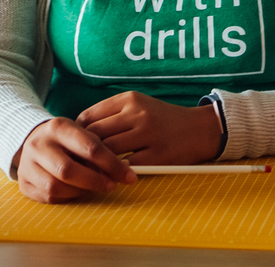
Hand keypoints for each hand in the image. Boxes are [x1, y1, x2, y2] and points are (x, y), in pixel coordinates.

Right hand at [12, 117, 135, 202]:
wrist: (31, 138)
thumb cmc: (65, 139)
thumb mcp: (80, 133)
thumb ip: (99, 148)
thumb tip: (122, 169)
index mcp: (58, 127)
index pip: (89, 147)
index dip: (111, 164)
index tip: (128, 175)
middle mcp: (39, 144)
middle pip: (68, 170)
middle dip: (95, 181)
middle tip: (112, 185)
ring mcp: (27, 164)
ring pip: (56, 187)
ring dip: (80, 192)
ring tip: (93, 188)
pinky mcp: (23, 183)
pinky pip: (48, 197)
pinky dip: (67, 197)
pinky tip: (77, 192)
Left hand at [77, 91, 222, 164]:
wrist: (198, 129)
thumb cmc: (162, 118)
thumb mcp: (138, 105)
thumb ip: (111, 113)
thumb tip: (79, 130)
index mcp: (130, 99)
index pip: (90, 116)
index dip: (78, 133)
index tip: (76, 144)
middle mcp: (138, 113)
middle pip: (96, 134)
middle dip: (83, 150)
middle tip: (78, 161)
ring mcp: (148, 134)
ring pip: (108, 150)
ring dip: (97, 163)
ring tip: (91, 170)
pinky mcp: (157, 154)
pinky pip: (127, 165)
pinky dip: (116, 172)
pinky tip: (112, 175)